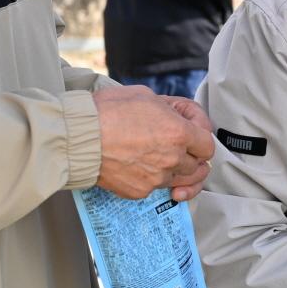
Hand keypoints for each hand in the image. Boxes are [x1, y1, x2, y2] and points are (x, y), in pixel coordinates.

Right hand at [93, 86, 215, 202]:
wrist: (78, 138)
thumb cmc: (106, 112)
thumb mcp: (145, 96)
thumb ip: (169, 110)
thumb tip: (176, 116)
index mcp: (179, 133)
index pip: (208, 146)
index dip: (201, 137)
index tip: (192, 132)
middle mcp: (172, 159)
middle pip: (197, 166)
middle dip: (191, 156)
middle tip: (179, 147)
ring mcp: (156, 178)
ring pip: (178, 179)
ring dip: (174, 169)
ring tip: (159, 157)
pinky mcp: (140, 191)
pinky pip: (155, 188)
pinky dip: (152, 179)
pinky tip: (140, 166)